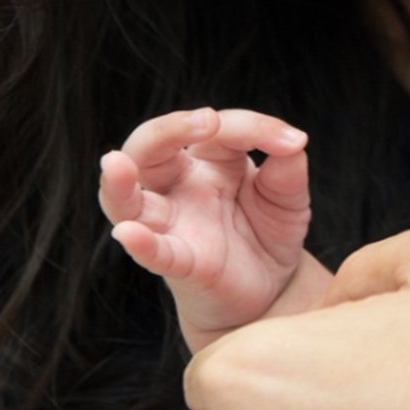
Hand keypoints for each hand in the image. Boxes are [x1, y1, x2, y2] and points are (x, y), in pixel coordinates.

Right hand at [99, 107, 310, 348]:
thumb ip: (288, 163)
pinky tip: (128, 234)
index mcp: (208, 160)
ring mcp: (173, 225)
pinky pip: (153, 252)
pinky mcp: (180, 263)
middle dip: (170, 129)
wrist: (272, 289)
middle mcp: (180, 186)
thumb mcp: (288, 193)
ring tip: (114, 162)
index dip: (254, 128)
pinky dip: (140, 243)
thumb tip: (295, 140)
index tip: (293, 141)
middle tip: (207, 120)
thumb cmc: (269, 232)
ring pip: (126, 200)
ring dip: (118, 182)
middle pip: (149, 148)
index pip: (218, 130)